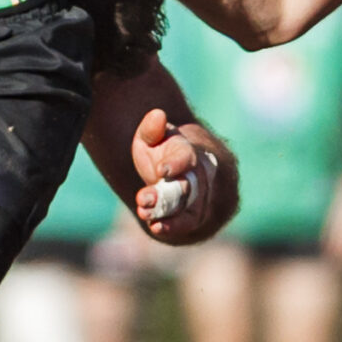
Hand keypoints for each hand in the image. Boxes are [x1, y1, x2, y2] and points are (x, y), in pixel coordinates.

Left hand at [129, 107, 220, 242]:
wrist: (175, 170)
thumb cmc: (161, 150)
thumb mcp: (151, 136)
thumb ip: (151, 128)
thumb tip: (157, 115)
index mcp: (187, 152)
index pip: (186, 157)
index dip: (175, 164)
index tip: (161, 170)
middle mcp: (198, 176)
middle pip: (186, 187)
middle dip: (166, 195)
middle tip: (143, 198)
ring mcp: (198, 197)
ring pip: (187, 208)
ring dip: (166, 213)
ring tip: (145, 214)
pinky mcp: (193, 214)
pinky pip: (186, 222)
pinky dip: (172, 226)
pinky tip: (156, 227)